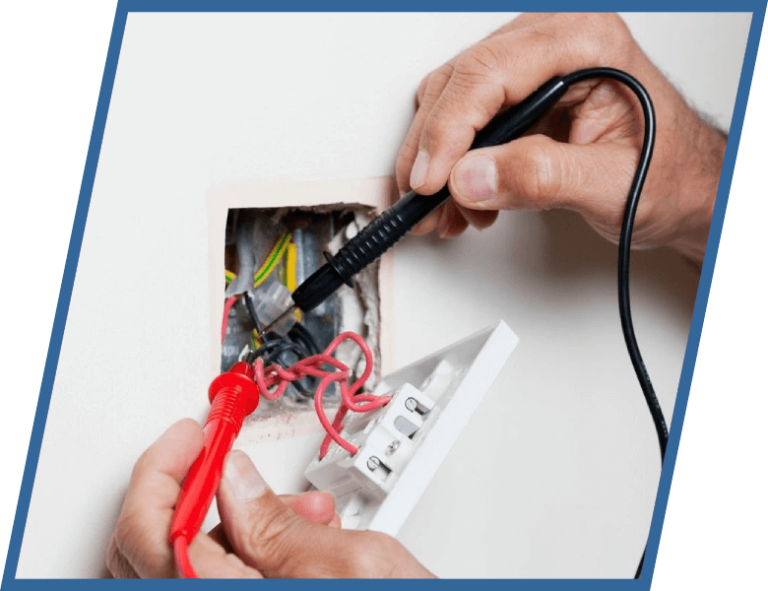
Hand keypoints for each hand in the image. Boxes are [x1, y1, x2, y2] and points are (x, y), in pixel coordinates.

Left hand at [106, 419, 434, 577]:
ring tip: (296, 500)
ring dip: (232, 515)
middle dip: (193, 484)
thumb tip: (232, 477)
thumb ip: (280, 521)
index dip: (163, 470)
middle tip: (214, 447)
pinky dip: (248, 543)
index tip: (194, 432)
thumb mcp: (354, 565)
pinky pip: (221, 573)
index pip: (151, 531)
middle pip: (151, 546)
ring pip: (186, 560)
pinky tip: (295, 528)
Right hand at [396, 13, 725, 265]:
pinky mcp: (520, 95)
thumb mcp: (612, 184)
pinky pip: (465, 120)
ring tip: (447, 212)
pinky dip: (452, 165)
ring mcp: (532, 68)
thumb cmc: (669, 175)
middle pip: (459, 84)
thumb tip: (471, 178)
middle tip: (425, 204)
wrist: (685, 187)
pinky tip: (464, 199)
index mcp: (585, 44)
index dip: (447, 131)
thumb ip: (542, 178)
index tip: (430, 182)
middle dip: (433, 152)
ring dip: (438, 163)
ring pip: (451, 102)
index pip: (488, 74)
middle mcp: (553, 43)